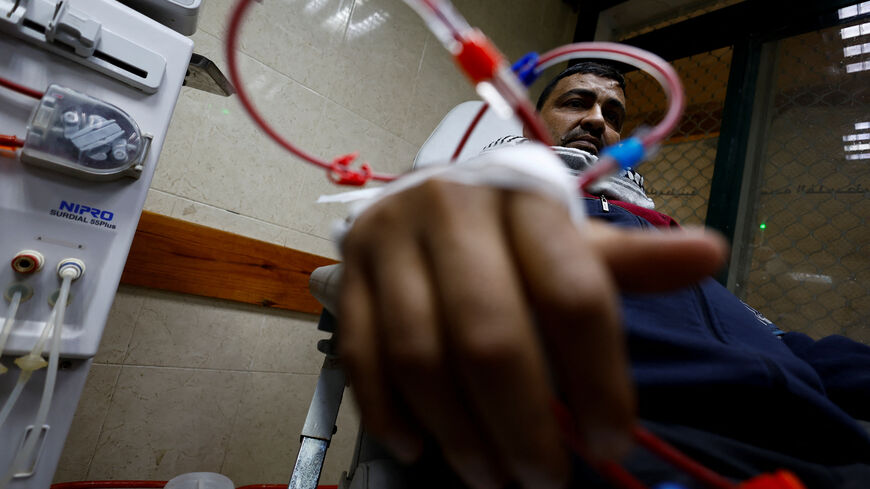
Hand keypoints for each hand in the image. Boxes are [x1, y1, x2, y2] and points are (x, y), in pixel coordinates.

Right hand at [338, 179, 726, 488]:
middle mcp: (450, 209)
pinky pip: (360, 357)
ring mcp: (389, 241)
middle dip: (522, 426)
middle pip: (489, 337)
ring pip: (420, 357)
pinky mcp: (347, 274)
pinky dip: (390, 414)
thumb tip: (711, 253)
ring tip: (490, 475)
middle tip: (544, 480)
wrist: (431, 195)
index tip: (610, 442)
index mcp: (523, 198)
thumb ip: (632, 262)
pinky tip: (421, 449)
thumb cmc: (514, 230)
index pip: (572, 294)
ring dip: (458, 433)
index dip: (598, 380)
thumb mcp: (573, 239)